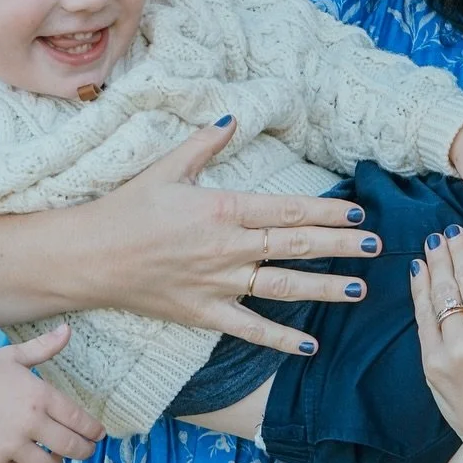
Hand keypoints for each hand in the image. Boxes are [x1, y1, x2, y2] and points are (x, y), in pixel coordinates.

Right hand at [0, 324, 105, 462]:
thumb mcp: (13, 356)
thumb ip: (44, 347)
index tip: (98, 435)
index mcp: (41, 395)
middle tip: (84, 451)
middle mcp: (31, 422)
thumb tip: (68, 330)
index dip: (93, 431)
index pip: (79, 420)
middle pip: (72, 447)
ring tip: (53, 459)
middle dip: (84, 452)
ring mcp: (12, 444)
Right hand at [75, 117, 386, 355]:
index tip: (358, 212)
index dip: (326, 212)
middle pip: (295, 246)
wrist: (87, 257)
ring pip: (282, 287)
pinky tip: (310, 346)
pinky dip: (280, 339)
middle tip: (375, 246)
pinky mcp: (204, 313)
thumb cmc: (126, 209)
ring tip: (359, 290)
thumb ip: (205, 142)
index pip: (287, 210)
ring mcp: (217, 284)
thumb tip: (233, 116)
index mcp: (221, 208)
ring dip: (324, 289)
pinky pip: (249, 328)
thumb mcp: (166, 167)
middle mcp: (226, 247)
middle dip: (340, 247)